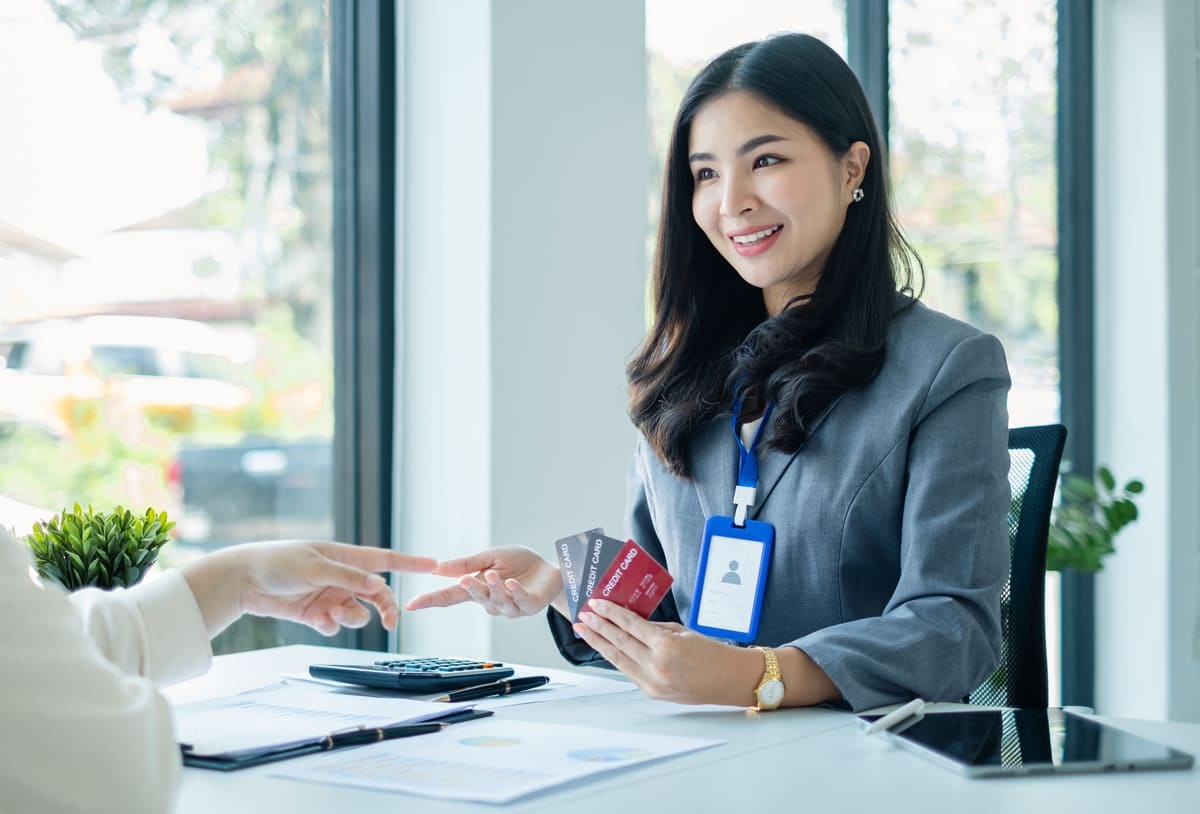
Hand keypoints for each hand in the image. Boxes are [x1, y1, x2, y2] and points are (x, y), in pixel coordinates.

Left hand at [182, 541, 436, 636]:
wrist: (242, 580)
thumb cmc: (277, 562)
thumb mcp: (314, 566)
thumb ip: (348, 577)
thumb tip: (379, 585)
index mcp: (346, 557)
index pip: (386, 560)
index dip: (411, 562)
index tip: (435, 565)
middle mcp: (342, 577)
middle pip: (376, 594)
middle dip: (385, 608)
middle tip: (390, 623)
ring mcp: (330, 595)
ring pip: (357, 612)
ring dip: (352, 617)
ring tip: (333, 615)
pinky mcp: (316, 613)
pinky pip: (335, 625)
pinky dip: (332, 626)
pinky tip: (320, 621)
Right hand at [405, 546, 563, 617]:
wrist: (551, 568)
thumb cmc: (519, 563)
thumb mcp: (490, 557)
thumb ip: (466, 564)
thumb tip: (438, 568)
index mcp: (478, 588)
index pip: (451, 596)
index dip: (432, 600)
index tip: (412, 604)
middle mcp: (492, 601)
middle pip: (476, 598)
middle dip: (470, 589)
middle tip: (463, 579)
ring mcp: (511, 606)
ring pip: (498, 601)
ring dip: (494, 588)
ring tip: (492, 575)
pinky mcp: (529, 605)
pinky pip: (520, 601)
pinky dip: (515, 592)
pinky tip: (511, 582)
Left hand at [575, 598, 762, 704]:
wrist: (730, 680)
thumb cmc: (712, 653)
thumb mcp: (682, 632)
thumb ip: (654, 628)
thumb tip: (630, 621)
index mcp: (666, 647)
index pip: (630, 625)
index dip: (610, 613)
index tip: (596, 603)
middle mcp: (657, 666)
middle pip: (619, 643)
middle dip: (598, 627)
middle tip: (582, 616)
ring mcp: (653, 683)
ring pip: (619, 660)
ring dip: (600, 644)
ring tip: (585, 631)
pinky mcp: (652, 693)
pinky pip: (629, 672)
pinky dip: (616, 658)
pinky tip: (605, 648)